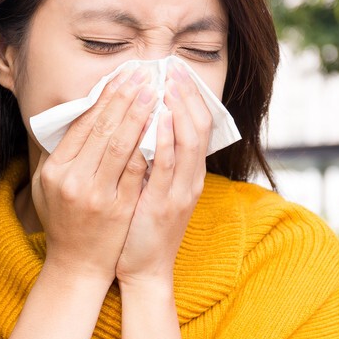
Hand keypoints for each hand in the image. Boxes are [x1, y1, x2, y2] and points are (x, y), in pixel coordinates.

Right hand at [33, 66, 159, 287]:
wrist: (77, 266)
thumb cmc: (63, 221)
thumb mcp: (45, 186)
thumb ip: (59, 153)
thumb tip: (77, 115)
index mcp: (55, 170)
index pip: (82, 124)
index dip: (104, 97)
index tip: (121, 76)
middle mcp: (73, 180)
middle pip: (103, 129)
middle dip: (125, 97)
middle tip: (143, 74)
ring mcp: (96, 195)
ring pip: (122, 145)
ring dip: (140, 114)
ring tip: (154, 91)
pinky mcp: (119, 209)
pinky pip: (137, 171)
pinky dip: (149, 146)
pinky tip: (161, 126)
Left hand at [116, 63, 212, 289]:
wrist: (143, 270)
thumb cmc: (141, 228)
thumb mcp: (152, 188)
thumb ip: (152, 159)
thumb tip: (140, 124)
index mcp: (187, 174)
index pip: (196, 126)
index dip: (189, 97)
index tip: (175, 72)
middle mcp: (189, 179)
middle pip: (197, 127)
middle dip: (186, 95)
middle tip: (173, 67)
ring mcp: (179, 192)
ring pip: (187, 142)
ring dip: (178, 109)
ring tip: (167, 82)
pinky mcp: (164, 205)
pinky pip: (167, 167)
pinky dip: (166, 140)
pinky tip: (159, 119)